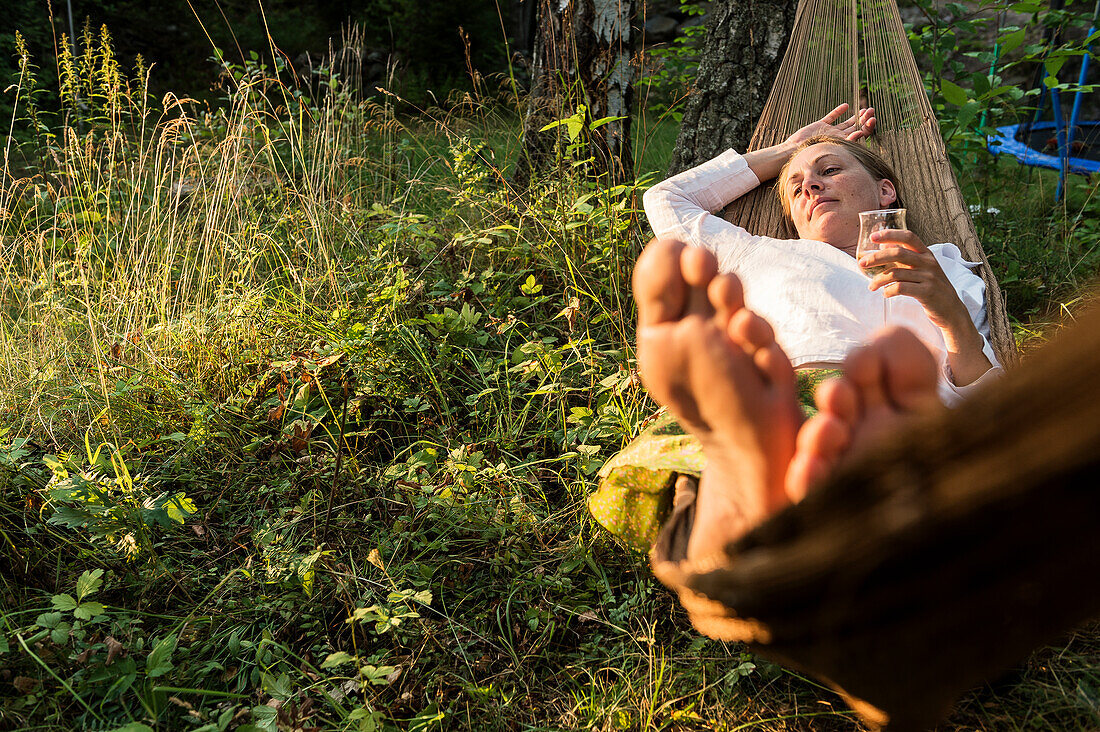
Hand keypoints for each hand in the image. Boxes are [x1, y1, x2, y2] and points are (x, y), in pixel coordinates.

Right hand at [786, 103, 875, 146]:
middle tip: (871, 110)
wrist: (795, 150)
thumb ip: (847, 140)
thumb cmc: (812, 152)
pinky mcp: (820, 125)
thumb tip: (861, 133)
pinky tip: (846, 106)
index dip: (867, 127)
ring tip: (864, 110)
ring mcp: (830, 131)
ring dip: (855, 117)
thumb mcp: (832, 146)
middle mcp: (838, 138)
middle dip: (864, 119)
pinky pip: (831, 118)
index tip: (872, 118)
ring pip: (846, 124)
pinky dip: (838, 112)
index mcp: (842, 144)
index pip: (859, 135)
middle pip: (855, 128)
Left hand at [859, 229, 992, 385]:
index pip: (908, 237)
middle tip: (861, 264)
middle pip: (898, 253)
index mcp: (926, 254)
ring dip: (878, 280)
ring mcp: (929, 277)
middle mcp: (928, 263)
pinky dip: (888, 291)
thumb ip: (904, 258)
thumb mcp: (921, 269)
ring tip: (871, 287)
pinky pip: (901, 288)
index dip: (890, 234)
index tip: (873, 237)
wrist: (951, 310)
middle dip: (876, 258)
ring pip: (896, 273)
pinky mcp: (927, 292)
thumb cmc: (931, 287)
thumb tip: (882, 247)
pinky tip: (885, 294)